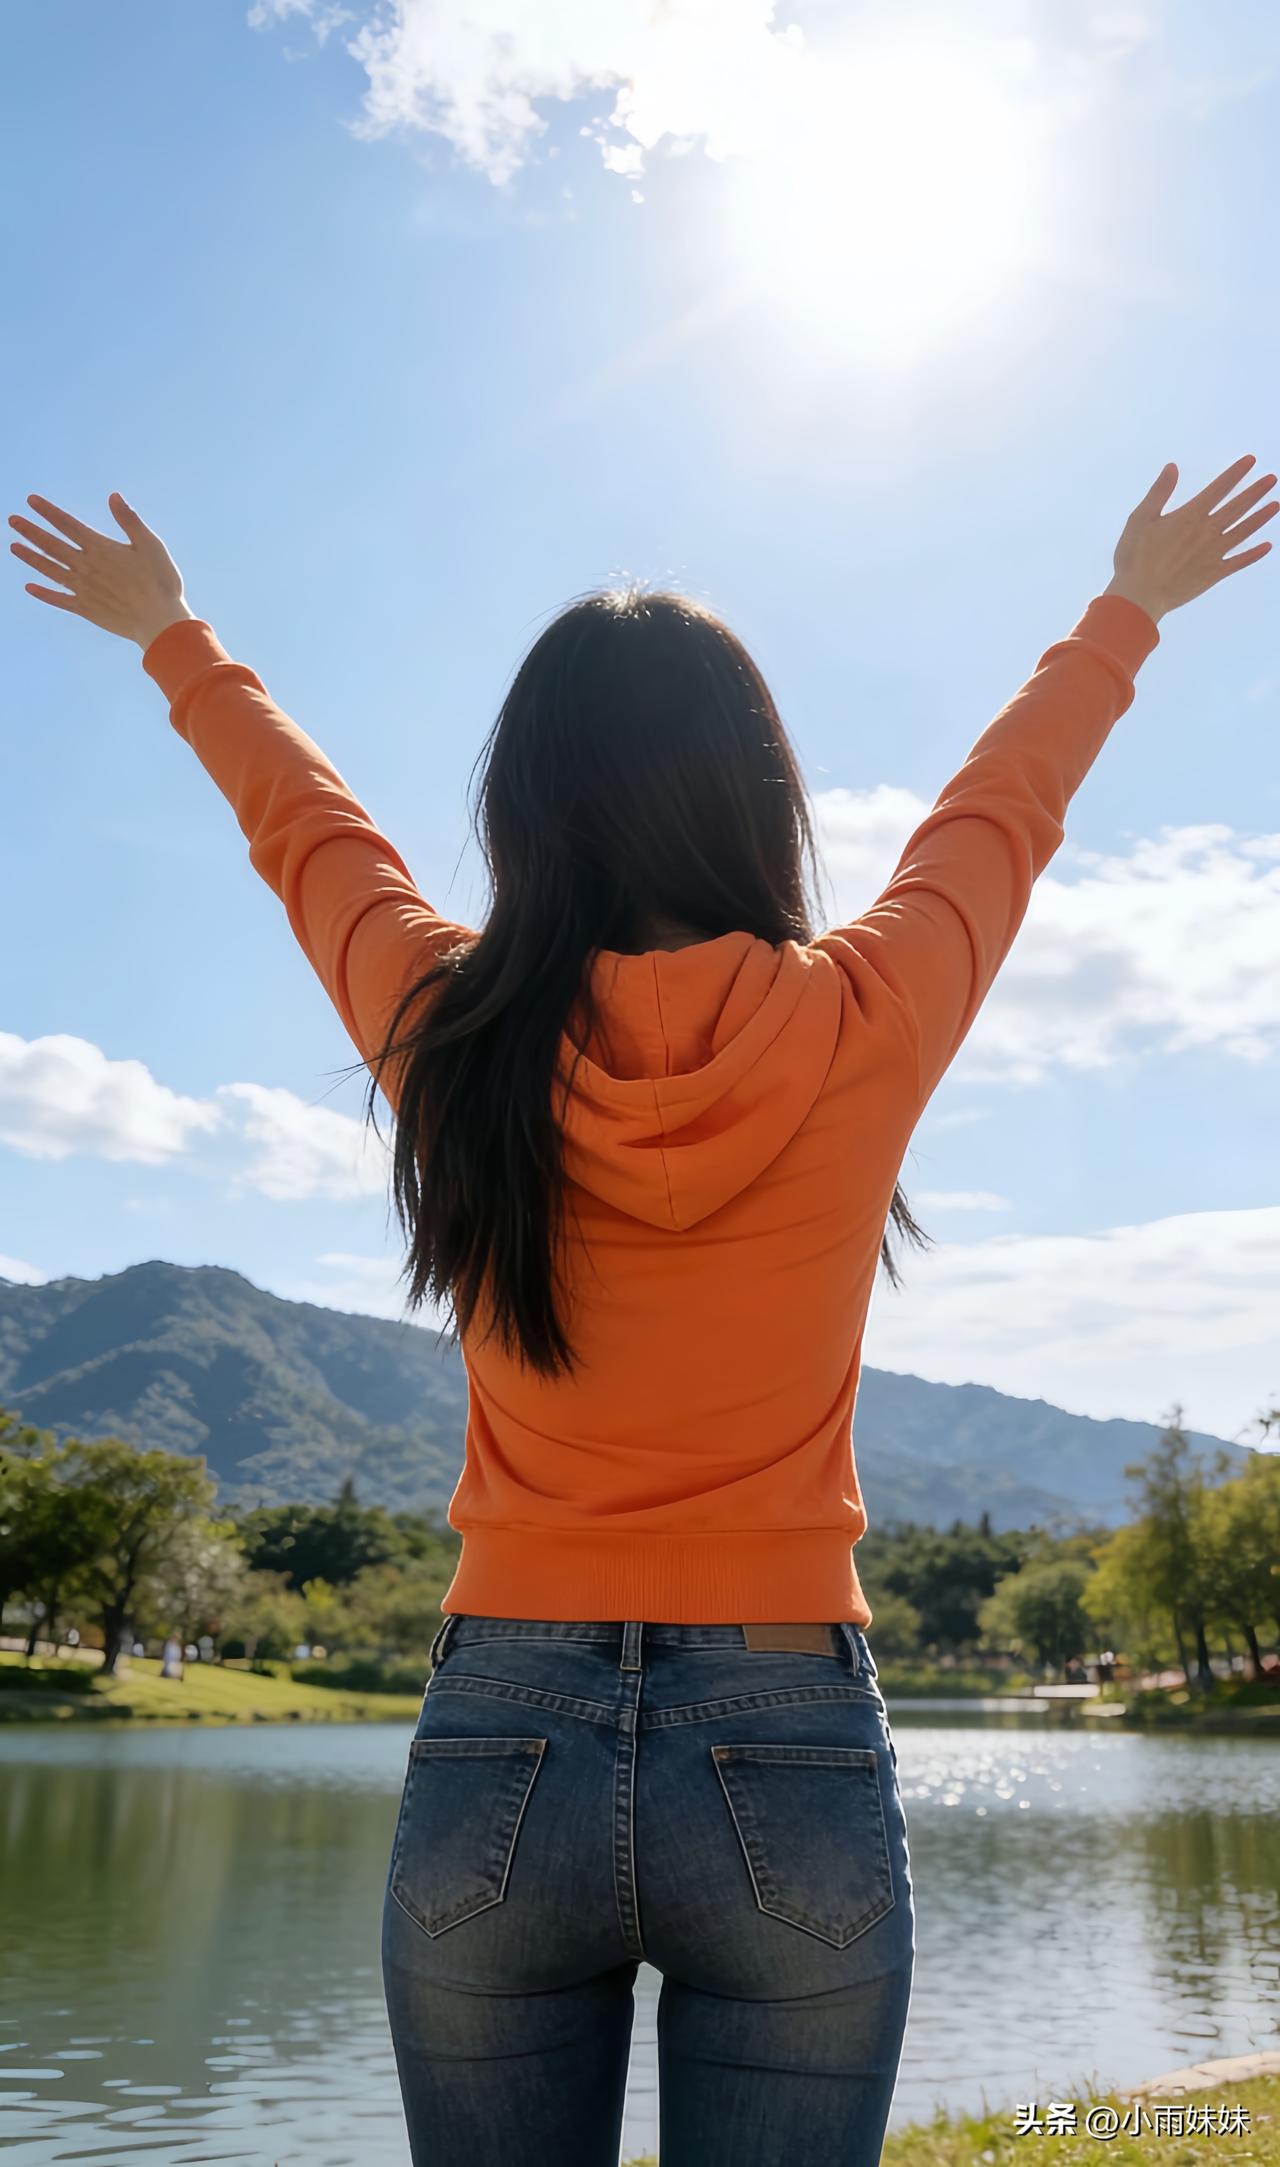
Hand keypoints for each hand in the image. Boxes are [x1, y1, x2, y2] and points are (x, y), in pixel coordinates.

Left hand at [7, 491, 194, 648]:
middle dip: (31, 531)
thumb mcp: (151, 545)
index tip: (30, 500)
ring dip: (30, 557)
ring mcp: (83, 589)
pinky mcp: (86, 609)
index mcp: (100, 548)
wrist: (159, 621)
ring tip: (13, 546)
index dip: (48, 511)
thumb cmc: (161, 583)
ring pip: (50, 569)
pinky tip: (29, 587)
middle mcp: (86, 566)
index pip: (67, 524)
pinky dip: (44, 593)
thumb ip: (129, 520)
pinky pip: (59, 599)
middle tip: (12, 520)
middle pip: (52, 545)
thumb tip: (113, 496)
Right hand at [1105, 455, 1276, 621]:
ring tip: (1275, 505)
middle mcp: (1207, 531)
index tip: (1250, 461)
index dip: (1236, 473)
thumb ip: (1159, 492)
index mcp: (1190, 515)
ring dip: (1261, 517)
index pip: (1219, 488)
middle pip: (1237, 507)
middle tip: (1271, 480)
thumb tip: (1172, 467)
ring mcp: (1214, 553)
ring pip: (1243, 531)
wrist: (1140, 595)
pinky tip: (1267, 546)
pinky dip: (1254, 554)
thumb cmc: (1134, 557)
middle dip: (1256, 491)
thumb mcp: (1140, 519)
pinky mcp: (1214, 573)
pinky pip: (1239, 561)